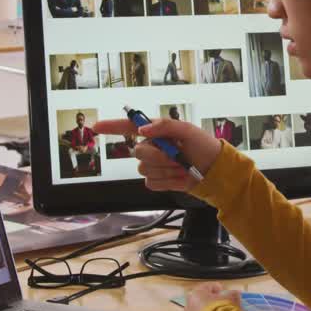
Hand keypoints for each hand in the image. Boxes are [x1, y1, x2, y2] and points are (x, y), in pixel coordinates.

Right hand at [92, 117, 222, 191]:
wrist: (214, 171)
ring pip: (145, 170)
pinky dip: (168, 182)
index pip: (129, 127)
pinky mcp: (158, 180)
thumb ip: (165, 126)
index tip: (96, 127)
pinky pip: (151, 183)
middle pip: (138, 152)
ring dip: (167, 170)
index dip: (111, 126)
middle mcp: (152, 147)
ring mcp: (154, 165)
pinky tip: (180, 178)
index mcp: (157, 132)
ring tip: (183, 168)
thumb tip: (143, 129)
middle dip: (159, 156)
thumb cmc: (204, 146)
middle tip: (178, 157)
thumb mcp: (188, 130)